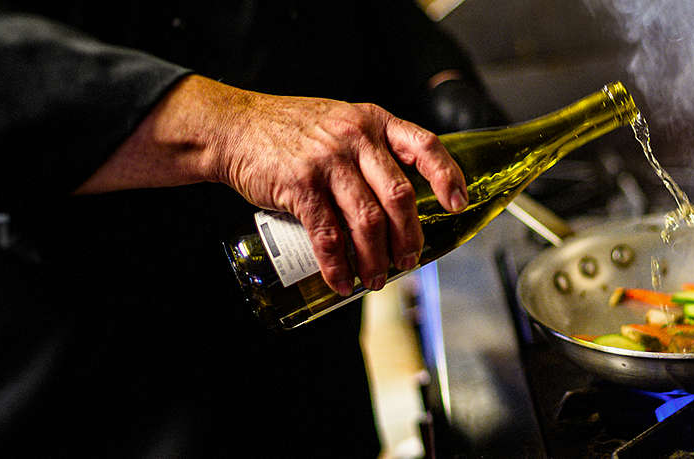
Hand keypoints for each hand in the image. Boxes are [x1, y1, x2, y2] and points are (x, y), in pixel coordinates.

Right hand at [76, 75, 467, 294]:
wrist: (235, 128)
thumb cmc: (292, 132)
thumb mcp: (342, 124)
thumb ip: (372, 151)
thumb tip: (404, 202)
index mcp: (374, 122)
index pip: (425, 146)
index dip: (447, 177)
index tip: (458, 205)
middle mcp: (356, 139)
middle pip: (399, 196)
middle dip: (409, 237)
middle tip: (408, 261)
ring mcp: (327, 162)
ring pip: (367, 221)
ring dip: (376, 259)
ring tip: (377, 278)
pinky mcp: (300, 186)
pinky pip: (328, 234)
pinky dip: (338, 264)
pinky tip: (343, 281)